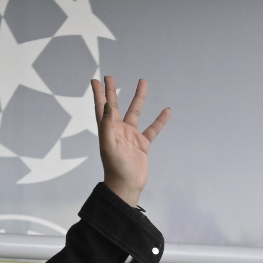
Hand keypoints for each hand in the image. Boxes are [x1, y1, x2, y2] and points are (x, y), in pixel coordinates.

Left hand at [93, 75, 170, 205]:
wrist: (127, 186)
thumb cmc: (115, 168)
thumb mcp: (109, 146)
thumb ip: (107, 126)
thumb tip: (106, 106)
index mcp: (107, 130)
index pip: (101, 108)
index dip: (98, 94)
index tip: (96, 80)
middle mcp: (118, 130)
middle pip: (114, 106)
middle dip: (112, 91)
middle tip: (110, 77)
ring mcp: (130, 136)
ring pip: (135, 112)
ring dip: (138, 98)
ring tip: (143, 82)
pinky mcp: (142, 144)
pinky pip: (152, 129)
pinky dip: (159, 120)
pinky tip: (166, 111)